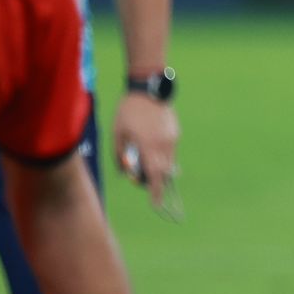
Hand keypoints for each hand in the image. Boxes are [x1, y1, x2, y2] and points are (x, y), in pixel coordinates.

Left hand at [114, 92, 179, 207]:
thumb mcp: (118, 133)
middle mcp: (164, 144)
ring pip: (170, 162)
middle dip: (158, 183)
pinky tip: (152, 143)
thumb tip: (124, 172)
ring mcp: (172, 138)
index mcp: (148, 146)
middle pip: (164, 173)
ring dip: (160, 168)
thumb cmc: (128, 111)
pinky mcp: (175, 132)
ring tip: (148, 163)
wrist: (148, 88)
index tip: (156, 205)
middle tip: (148, 186)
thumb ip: (120, 154)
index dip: (156, 192)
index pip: (154, 176)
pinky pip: (171, 150)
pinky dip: (163, 154)